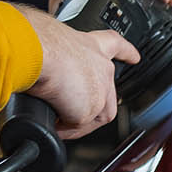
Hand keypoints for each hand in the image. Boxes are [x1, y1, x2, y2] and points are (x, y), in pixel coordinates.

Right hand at [14, 7, 138, 140]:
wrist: (38, 49)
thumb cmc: (36, 40)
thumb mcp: (48, 43)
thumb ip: (51, 56)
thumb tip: (38, 69)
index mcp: (88, 43)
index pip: (114, 45)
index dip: (125, 52)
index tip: (134, 57)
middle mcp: (100, 64)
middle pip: (108, 91)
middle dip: (95, 103)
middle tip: (73, 108)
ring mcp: (101, 87)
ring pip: (98, 114)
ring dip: (77, 121)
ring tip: (57, 119)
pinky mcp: (92, 107)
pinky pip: (79, 127)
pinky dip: (64, 130)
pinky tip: (52, 125)